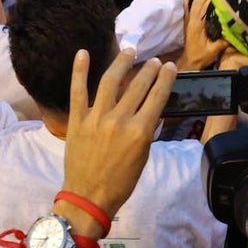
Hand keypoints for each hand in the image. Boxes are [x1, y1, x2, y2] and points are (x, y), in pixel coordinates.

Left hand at [60, 49, 175, 230]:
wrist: (89, 196)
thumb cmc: (121, 182)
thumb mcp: (143, 157)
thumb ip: (147, 130)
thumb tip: (151, 108)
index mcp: (140, 131)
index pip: (157, 96)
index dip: (166, 78)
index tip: (170, 66)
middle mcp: (120, 119)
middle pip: (137, 85)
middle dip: (149, 69)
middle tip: (154, 60)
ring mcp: (96, 117)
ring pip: (110, 81)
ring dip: (122, 62)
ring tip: (130, 51)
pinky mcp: (77, 118)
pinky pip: (77, 90)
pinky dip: (79, 70)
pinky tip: (83, 53)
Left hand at [177, 0, 226, 69]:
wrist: (187, 63)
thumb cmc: (200, 57)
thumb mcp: (214, 50)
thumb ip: (223, 41)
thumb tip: (236, 31)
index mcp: (198, 24)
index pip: (205, 6)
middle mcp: (192, 19)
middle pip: (200, 0)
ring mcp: (189, 20)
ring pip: (194, 2)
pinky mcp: (187, 23)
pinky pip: (186, 8)